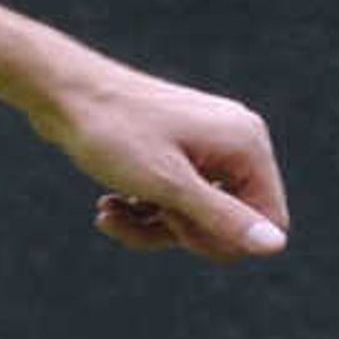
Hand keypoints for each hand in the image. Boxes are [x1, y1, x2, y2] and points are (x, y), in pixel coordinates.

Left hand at [43, 55, 289, 262]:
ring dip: (150, 226)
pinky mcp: (177, 150)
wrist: (62, 91)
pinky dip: (143, 209)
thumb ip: (223, 219)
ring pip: (194, 216)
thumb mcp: (168, 185)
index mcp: (246, 144)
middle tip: (137, 217)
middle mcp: (235, 141)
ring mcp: (206, 145)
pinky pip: (174, 198)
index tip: (176, 229)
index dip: (224, 240)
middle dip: (177, 233)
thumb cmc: (113, 133)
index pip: (268, 220)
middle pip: (227, 222)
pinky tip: (108, 206)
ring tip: (107, 214)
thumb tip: (276, 247)